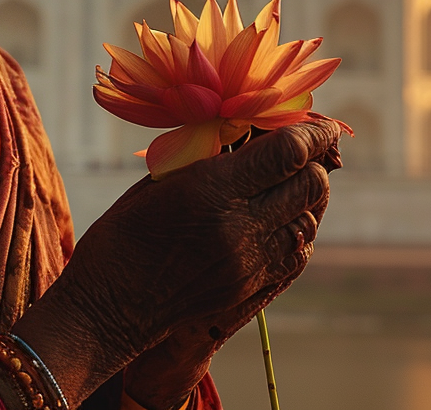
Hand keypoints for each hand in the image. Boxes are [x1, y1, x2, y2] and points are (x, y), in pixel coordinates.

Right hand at [123, 152, 335, 409]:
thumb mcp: (161, 179)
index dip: (312, 134)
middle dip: (313, 162)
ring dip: (304, 197)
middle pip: (311, 185)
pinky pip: (296, 252)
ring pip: (309, 220)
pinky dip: (294, 228)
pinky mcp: (252, 289)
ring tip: (287, 183)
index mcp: (212, 189)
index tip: (320, 126)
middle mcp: (240, 226)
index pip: (288, 153)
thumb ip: (210, 156)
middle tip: (303, 151)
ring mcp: (250, 262)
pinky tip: (277, 217)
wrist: (110, 305)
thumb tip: (250, 133)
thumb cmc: (124, 231)